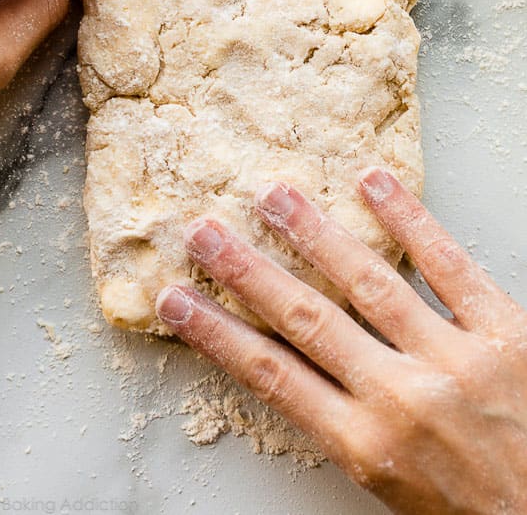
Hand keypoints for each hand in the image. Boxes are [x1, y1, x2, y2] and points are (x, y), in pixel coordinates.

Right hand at [155, 169, 526, 513]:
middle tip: (204, 232)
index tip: (174, 301)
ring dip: (314, 232)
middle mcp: (403, 398)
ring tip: (273, 194)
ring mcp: (457, 360)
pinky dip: (411, 221)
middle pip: (304, 319)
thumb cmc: (475, 512)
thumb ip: (347, 428)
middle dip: (246, 271)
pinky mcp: (509, 334)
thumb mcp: (390, 488)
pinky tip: (374, 184)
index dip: (214, 333)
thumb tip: (294, 371)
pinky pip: (452, 267)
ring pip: (369, 282)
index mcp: (366, 444)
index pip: (269, 375)